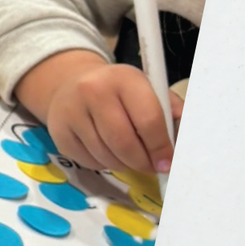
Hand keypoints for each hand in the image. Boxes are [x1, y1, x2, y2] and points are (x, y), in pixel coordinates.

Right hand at [17, 49, 178, 179]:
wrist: (72, 83)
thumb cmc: (119, 90)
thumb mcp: (147, 89)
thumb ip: (170, 112)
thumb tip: (184, 144)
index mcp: (124, 78)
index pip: (148, 119)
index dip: (161, 146)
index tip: (167, 162)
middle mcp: (94, 90)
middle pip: (124, 142)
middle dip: (142, 162)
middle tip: (150, 167)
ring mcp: (72, 111)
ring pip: (106, 156)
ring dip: (124, 165)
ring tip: (130, 158)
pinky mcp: (60, 133)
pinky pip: (89, 162)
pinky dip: (104, 164)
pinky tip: (108, 152)